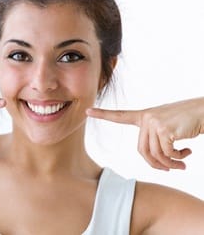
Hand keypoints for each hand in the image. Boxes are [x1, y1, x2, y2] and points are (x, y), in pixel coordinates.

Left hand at [86, 98, 203, 170]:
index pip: (119, 115)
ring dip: (171, 164)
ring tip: (182, 162)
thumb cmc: (186, 120)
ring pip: (156, 155)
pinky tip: (187, 153)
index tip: (87, 111)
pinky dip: (178, 159)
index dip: (103, 114)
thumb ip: (156, 140)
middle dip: (156, 165)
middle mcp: (146, 117)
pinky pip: (167, 154)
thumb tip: (157, 162)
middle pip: (142, 151)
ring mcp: (154, 122)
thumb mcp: (166, 128)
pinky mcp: (164, 129)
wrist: (203, 111)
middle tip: (171, 169)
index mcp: (143, 116)